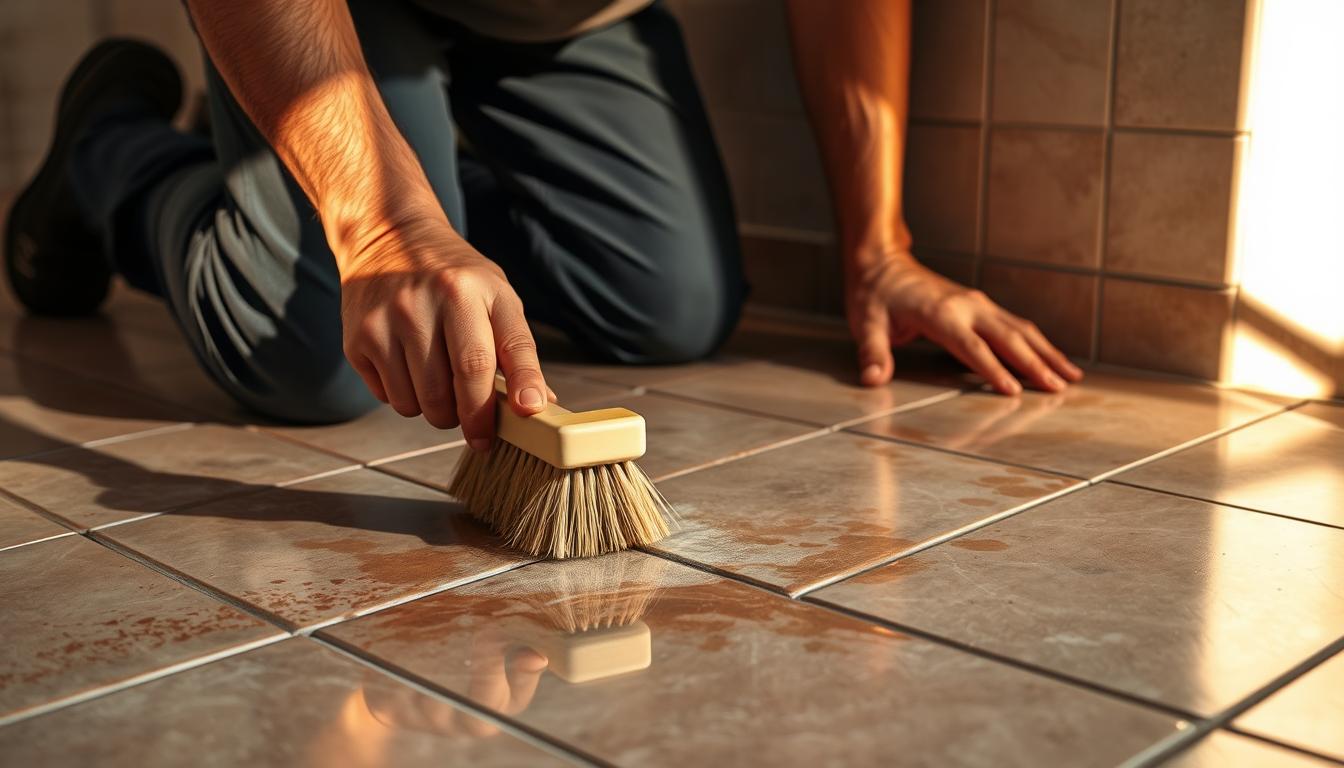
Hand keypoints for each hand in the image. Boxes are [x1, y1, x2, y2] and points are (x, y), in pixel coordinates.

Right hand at [338, 213, 551, 447]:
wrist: (389, 238)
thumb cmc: (453, 276)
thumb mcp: (495, 296)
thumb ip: (517, 348)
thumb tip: (536, 402)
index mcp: (465, 290)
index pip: (488, 357)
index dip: (512, 390)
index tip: (525, 415)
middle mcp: (423, 303)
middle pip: (454, 390)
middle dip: (471, 418)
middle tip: (475, 417)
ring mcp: (385, 321)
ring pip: (418, 404)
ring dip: (436, 411)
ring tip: (441, 382)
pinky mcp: (358, 338)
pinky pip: (389, 397)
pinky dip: (406, 397)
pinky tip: (411, 368)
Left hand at [847, 254, 1082, 394]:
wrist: (882, 261)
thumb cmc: (873, 293)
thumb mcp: (864, 323)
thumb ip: (872, 352)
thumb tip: (872, 379)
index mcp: (940, 312)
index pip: (971, 346)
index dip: (991, 370)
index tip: (1013, 391)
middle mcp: (966, 306)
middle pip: (1008, 337)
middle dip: (1035, 364)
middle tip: (1059, 388)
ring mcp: (977, 304)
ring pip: (1020, 330)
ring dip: (1046, 353)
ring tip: (1070, 376)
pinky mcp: (980, 306)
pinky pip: (1015, 325)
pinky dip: (1037, 343)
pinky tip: (1051, 359)